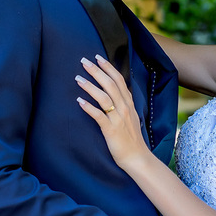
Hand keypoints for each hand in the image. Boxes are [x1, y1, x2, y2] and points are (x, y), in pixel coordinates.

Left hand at [76, 55, 151, 171]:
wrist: (137, 157)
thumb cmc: (131, 139)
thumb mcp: (130, 117)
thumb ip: (123, 105)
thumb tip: (113, 93)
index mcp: (129, 104)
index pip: (119, 80)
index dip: (109, 68)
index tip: (98, 57)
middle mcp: (124, 108)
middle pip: (110, 85)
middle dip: (97, 71)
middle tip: (84, 61)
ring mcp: (118, 119)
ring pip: (104, 97)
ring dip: (90, 86)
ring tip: (77, 78)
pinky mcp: (111, 130)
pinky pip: (99, 116)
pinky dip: (89, 107)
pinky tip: (79, 101)